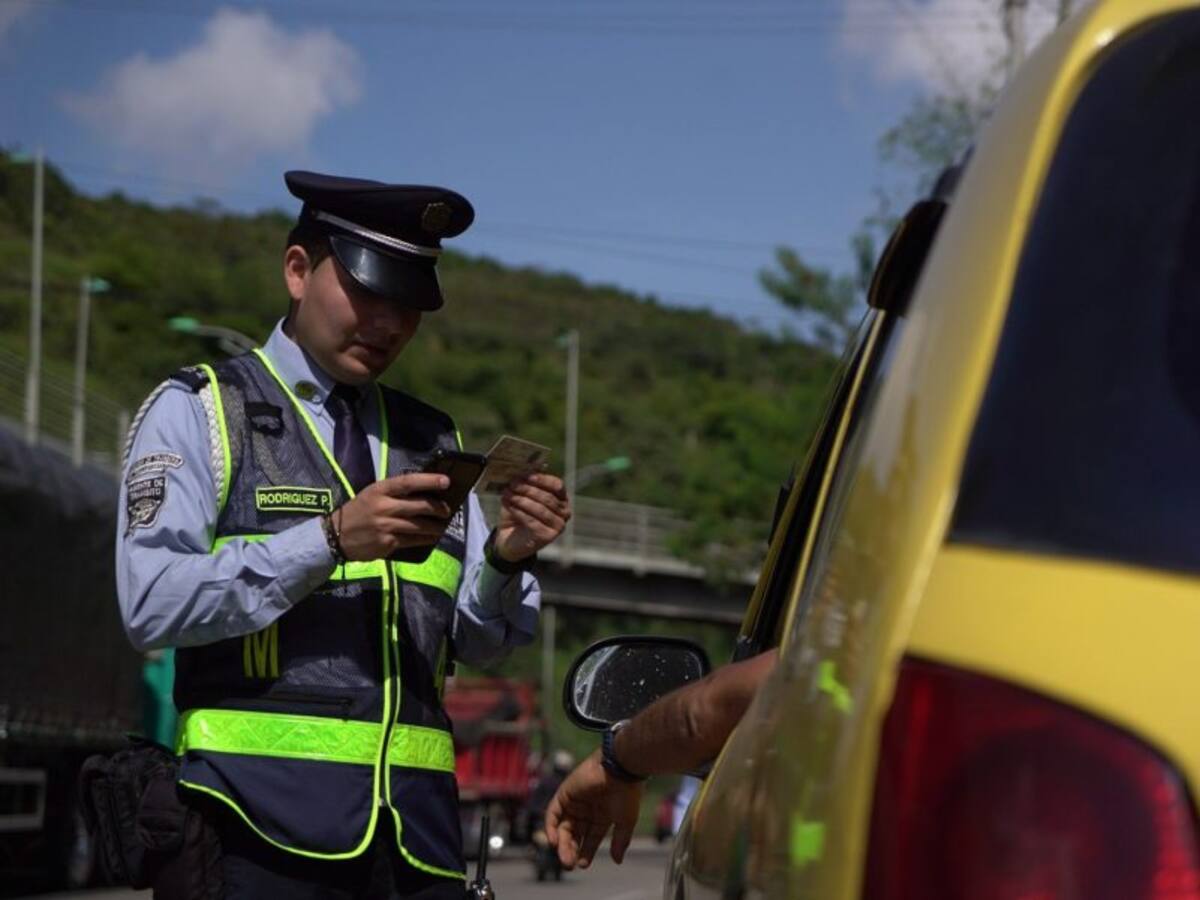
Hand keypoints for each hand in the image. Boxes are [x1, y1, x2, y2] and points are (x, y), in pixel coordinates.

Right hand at [335, 473, 452, 560]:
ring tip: (443, 526)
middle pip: (419, 506)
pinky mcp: (387, 543)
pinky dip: (425, 539)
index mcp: (380, 490)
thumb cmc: (358, 511)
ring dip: (435, 527)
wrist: (335, 536)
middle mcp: (384, 507)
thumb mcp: (371, 494)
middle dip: (438, 508)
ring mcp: (386, 526)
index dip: (429, 481)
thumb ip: (393, 492)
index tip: (446, 481)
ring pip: (419, 525)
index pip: (408, 482)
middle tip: (447, 510)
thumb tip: (423, 492)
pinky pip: (412, 540)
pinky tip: (431, 537)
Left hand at [494, 473, 570, 561]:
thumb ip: (528, 482)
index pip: (557, 485)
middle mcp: (564, 512)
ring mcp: (558, 526)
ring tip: (507, 493)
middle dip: (528, 489)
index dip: (542, 479)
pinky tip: (509, 505)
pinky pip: (533, 521)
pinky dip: (519, 512)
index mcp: (562, 498)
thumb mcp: (522, 495)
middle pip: (547, 497)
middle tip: (512, 484)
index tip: (526, 475)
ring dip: (521, 500)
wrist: (510, 539)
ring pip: (540, 509)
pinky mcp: (548, 536)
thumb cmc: (518, 514)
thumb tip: (531, 466)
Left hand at [544, 750, 641, 868]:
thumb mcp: (625, 822)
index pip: (590, 838)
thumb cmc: (627, 794)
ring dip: (561, 843)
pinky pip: (553, 813)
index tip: (583, 864)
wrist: (621, 769)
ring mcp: (575, 802)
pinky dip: (551, 827)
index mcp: (602, 816)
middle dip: (571, 850)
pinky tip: (554, 842)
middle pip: (574, 835)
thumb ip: (620, 841)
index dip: (586, 852)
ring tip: (564, 857)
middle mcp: (588, 810)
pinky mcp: (565, 793)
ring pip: (563, 827)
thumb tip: (617, 861)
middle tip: (569, 864)